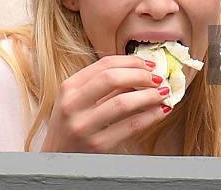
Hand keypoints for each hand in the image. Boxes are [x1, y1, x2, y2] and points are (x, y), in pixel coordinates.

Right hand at [41, 55, 171, 152]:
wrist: (57, 159)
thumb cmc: (72, 125)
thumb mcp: (78, 100)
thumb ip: (103, 86)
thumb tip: (141, 72)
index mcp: (68, 87)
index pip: (104, 64)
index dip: (131, 61)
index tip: (149, 64)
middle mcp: (73, 105)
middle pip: (112, 78)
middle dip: (141, 75)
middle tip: (158, 78)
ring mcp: (84, 126)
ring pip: (123, 102)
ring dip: (149, 95)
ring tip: (163, 93)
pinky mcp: (98, 146)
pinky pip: (131, 126)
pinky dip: (150, 116)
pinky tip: (160, 111)